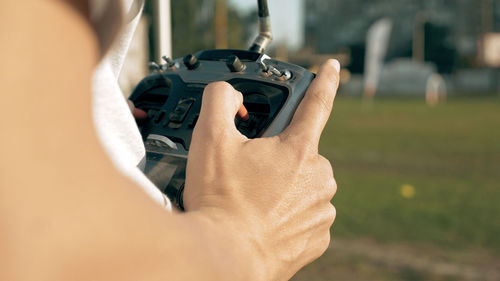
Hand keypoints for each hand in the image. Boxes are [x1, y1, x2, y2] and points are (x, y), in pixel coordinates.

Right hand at [184, 59, 340, 280]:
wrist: (225, 257)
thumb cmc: (220, 201)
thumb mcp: (210, 139)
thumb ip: (219, 101)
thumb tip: (229, 95)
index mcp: (299, 149)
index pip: (317, 102)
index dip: (326, 81)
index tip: (334, 68)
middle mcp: (319, 177)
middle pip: (300, 153)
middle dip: (278, 157)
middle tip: (249, 174)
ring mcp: (321, 210)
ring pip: (303, 186)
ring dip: (283, 189)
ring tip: (253, 202)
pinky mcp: (317, 237)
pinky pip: (305, 216)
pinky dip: (288, 215)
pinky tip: (265, 221)